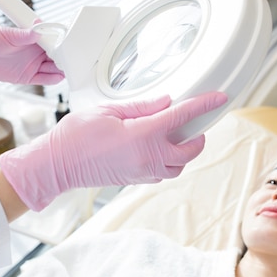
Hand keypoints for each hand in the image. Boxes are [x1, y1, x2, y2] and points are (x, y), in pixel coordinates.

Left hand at [0, 26, 64, 84]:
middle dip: (66, 58)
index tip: (70, 46)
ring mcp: (32, 64)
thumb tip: (38, 29)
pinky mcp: (27, 76)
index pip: (53, 41)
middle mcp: (35, 51)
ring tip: (70, 70)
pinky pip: (43, 79)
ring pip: (53, 68)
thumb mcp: (7, 34)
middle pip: (57, 56)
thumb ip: (24, 35)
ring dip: (61, 69)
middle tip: (74, 60)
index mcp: (33, 39)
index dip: (62, 44)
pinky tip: (59, 77)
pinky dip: (52, 79)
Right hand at [0, 92, 227, 210]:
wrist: (58, 165)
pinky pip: (164, 172)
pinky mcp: (136, 179)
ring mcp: (143, 171)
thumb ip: (141, 107)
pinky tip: (159, 146)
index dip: (204, 105)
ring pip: (180, 165)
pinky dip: (170, 160)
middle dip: (198, 134)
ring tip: (176, 134)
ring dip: (185, 150)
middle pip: (191, 149)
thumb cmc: (76, 136)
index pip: (183, 117)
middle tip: (194, 119)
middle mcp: (148, 157)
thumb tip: (166, 102)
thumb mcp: (108, 110)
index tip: (219, 98)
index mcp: (143, 135)